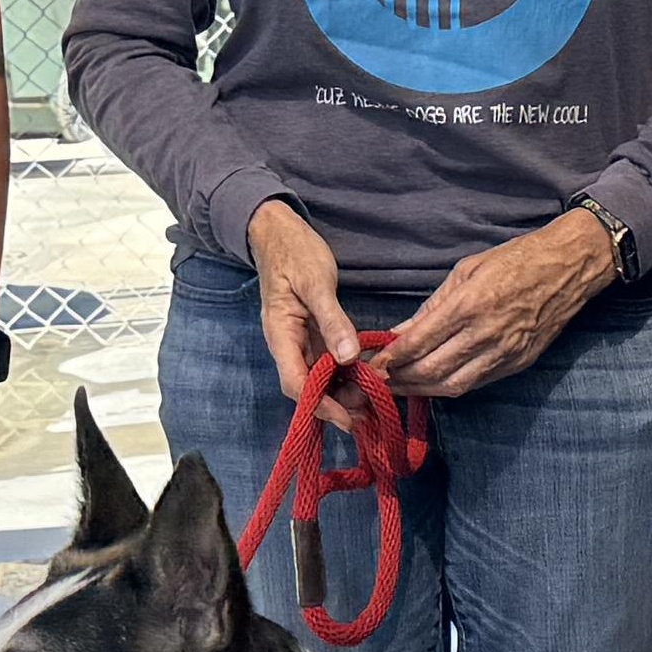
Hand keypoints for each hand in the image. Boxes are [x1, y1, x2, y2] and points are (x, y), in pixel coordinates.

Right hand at [249, 200, 361, 424]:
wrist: (277, 232)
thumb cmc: (293, 253)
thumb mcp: (315, 283)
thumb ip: (332, 321)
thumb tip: (348, 357)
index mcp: (281, 336)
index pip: (297, 383)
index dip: (322, 405)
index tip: (349, 418)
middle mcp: (288, 345)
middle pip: (309, 387)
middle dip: (338, 403)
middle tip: (371, 411)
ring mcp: (300, 340)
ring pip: (320, 377)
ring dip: (344, 390)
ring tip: (374, 400)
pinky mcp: (312, 333)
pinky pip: (327, 361)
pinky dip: (346, 372)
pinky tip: (367, 376)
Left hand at [383, 211, 616, 402]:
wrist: (568, 268)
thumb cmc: (515, 260)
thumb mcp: (467, 270)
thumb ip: (434, 304)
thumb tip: (404, 330)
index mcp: (470, 304)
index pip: (420, 341)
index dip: (392, 356)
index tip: (372, 362)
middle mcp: (486, 333)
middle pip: (432, 370)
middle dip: (400, 379)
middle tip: (377, 381)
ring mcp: (505, 352)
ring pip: (454, 385)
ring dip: (422, 390)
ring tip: (400, 387)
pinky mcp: (519, 362)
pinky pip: (477, 383)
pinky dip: (450, 386)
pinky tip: (432, 383)